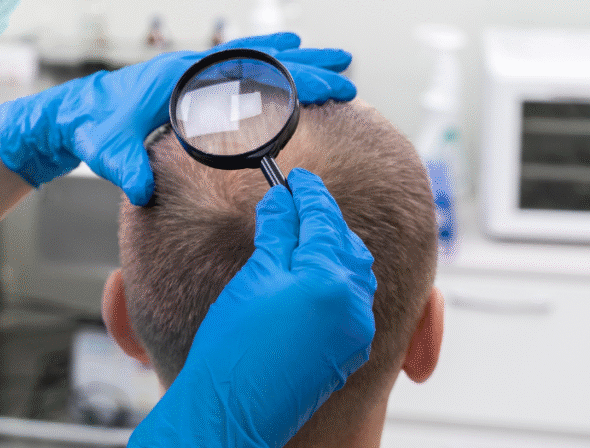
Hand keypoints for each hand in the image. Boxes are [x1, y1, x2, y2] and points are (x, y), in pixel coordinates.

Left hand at [0, 33, 355, 203]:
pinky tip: (289, 59)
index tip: (327, 84)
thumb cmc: (95, 127)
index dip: (290, 78)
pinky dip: (270, 60)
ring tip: (334, 61)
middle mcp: (194, 66)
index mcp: (182, 77)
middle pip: (261, 59)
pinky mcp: (194, 79)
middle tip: (347, 70)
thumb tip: (142, 190)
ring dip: (295, 58)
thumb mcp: (108, 149)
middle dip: (306, 64)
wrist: (76, 112)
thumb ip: (125, 167)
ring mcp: (195, 70)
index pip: (247, 72)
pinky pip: (240, 64)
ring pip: (255, 57)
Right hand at [128, 168, 376, 447]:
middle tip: (294, 203)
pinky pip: (353, 301)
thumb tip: (284, 200)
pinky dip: (336, 279)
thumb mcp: (254, 275)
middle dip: (324, 219)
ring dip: (332, 248)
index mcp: (330, 279)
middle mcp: (353, 304)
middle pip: (346, 242)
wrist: (233, 410)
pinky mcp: (349, 350)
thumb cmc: (234, 348)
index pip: (324, 218)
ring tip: (300, 237)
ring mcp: (356, 330)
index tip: (296, 178)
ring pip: (354, 271)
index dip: (308, 193)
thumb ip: (278, 231)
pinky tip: (308, 276)